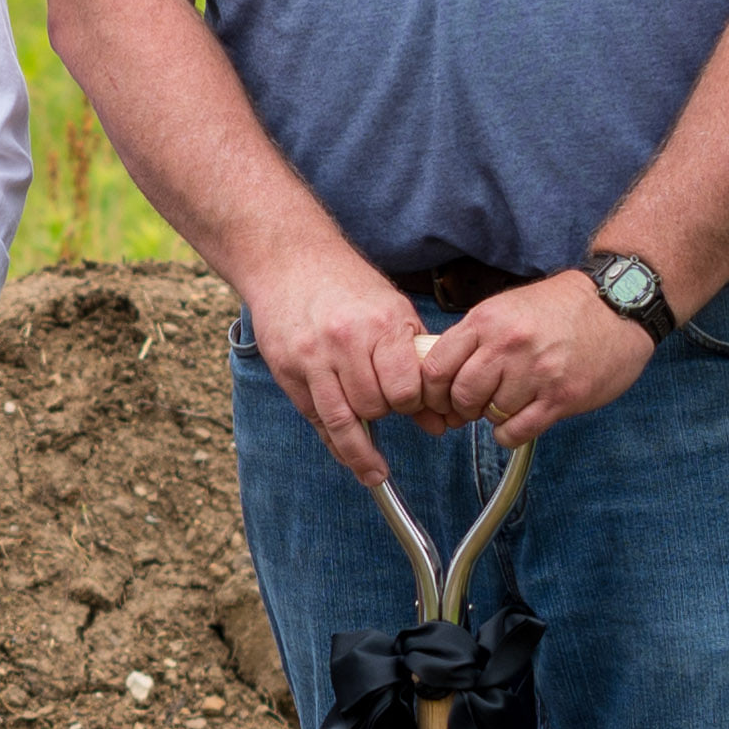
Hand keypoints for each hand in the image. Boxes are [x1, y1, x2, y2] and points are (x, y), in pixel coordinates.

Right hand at [242, 253, 436, 489]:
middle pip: (375, 407)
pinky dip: (335, 444)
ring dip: (361, 444)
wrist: (290, 261)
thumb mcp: (392, 312)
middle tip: (388, 409)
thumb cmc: (348, 287)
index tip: (417, 406)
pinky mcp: (288, 370)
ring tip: (375, 467)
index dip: (414, 404)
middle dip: (385, 413)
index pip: (406, 389)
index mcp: (381, 324)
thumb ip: (416, 364)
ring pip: (344, 421)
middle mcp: (346, 341)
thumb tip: (439, 422)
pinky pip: (316, 420)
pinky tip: (350, 456)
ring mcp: (313, 358)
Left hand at [416, 274, 654, 445]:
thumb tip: (440, 374)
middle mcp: (508, 345)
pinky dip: (510, 433)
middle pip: (462, 395)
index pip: (436, 367)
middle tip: (478, 403)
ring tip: (510, 401)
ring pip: (490, 415)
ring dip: (494, 416)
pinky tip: (520, 419)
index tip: (441, 397)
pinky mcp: (561, 397)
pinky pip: (516, 431)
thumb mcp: (507, 308)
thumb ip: (474, 338)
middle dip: (464, 407)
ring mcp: (536, 373)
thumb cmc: (560, 308)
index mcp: (487, 320)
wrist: (617, 305)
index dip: (433, 390)